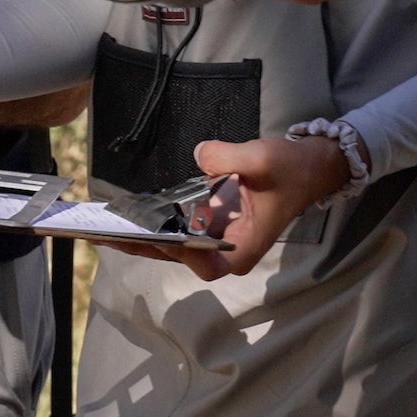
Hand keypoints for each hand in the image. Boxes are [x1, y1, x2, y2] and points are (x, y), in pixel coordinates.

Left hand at [109, 135, 352, 281]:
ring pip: (175, 244)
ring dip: (143, 235)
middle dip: (145, 245)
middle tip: (107, 235)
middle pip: (180, 256)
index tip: (155, 235)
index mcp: (244, 248)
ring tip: (106, 227)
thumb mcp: (263, 159)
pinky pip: (179, 227)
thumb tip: (199, 155)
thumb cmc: (291, 169)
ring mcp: (219, 237)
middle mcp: (229, 250)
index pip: (205, 261)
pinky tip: (129, 213)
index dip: (180, 251)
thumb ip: (229, 157)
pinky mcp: (213, 222)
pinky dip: (156, 221)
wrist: (310, 166)